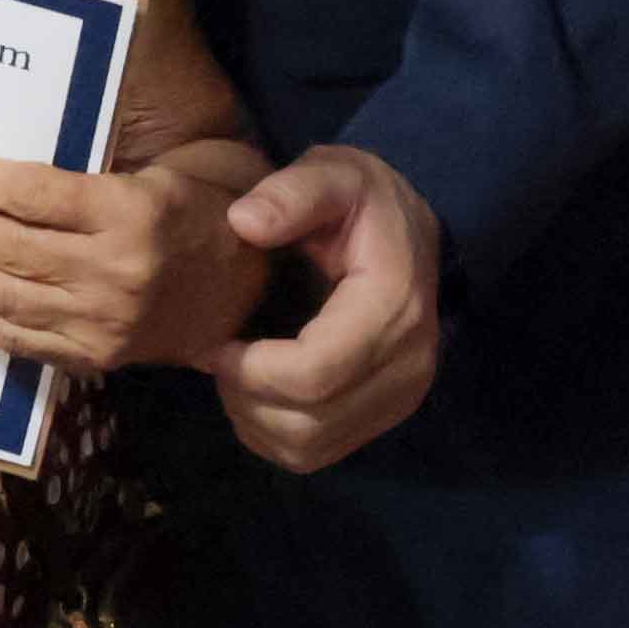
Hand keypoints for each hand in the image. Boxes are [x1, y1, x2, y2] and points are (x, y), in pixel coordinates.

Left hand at [0, 147, 267, 371]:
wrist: (251, 283)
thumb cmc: (203, 207)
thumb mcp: (161, 168)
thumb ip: (90, 172)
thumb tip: (3, 172)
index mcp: (133, 213)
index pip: (36, 197)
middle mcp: (116, 272)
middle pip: (11, 248)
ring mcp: (105, 322)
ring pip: (8, 297)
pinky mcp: (99, 357)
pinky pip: (26, 340)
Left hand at [191, 145, 439, 471]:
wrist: (413, 234)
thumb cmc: (364, 202)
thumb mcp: (332, 173)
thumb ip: (291, 193)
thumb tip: (243, 222)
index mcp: (393, 306)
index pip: (314, 374)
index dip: (250, 370)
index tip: (215, 342)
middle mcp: (408, 365)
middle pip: (307, 420)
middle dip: (245, 396)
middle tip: (218, 356)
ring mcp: (401, 398)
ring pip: (308, 446)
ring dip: (254, 419)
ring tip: (235, 371)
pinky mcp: (385, 417)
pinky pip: (315, 454)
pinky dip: (271, 434)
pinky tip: (257, 392)